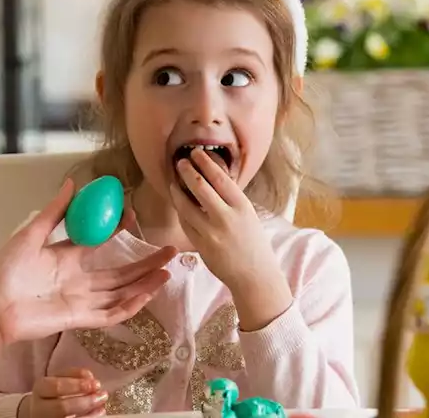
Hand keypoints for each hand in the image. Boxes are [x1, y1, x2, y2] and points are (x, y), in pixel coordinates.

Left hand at [0, 177, 176, 347]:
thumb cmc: (2, 272)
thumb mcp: (31, 235)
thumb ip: (55, 213)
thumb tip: (72, 184)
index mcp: (64, 260)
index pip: (99, 245)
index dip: (118, 231)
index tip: (133, 216)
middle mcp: (77, 281)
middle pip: (120, 273)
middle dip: (145, 262)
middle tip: (170, 250)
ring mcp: (80, 301)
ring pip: (121, 293)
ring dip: (145, 283)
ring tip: (168, 271)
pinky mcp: (79, 319)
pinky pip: (110, 314)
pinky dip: (130, 305)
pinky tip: (147, 293)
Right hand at [22, 368, 107, 417]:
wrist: (40, 410)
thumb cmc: (53, 391)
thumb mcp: (58, 378)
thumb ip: (73, 375)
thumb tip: (89, 377)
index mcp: (40, 388)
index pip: (56, 386)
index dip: (76, 385)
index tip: (95, 383)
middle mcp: (40, 407)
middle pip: (62, 407)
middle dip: (85, 401)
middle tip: (103, 395)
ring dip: (90, 413)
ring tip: (102, 404)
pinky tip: (99, 412)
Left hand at [169, 148, 293, 330]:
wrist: (255, 275)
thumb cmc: (253, 242)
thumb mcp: (248, 215)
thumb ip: (231, 199)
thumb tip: (212, 178)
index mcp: (241, 207)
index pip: (220, 178)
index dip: (205, 162)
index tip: (196, 153)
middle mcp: (226, 218)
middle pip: (200, 187)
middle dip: (187, 171)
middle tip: (180, 162)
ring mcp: (211, 233)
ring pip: (186, 206)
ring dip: (177, 190)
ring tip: (174, 182)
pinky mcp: (201, 246)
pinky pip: (185, 223)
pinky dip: (181, 211)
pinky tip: (179, 204)